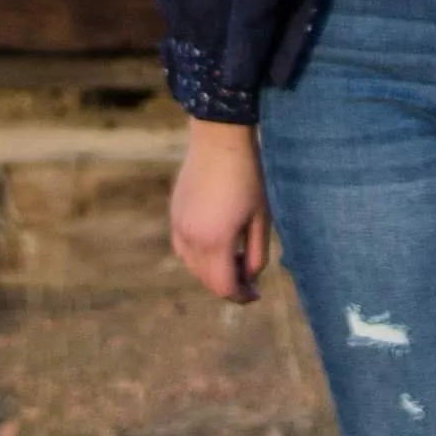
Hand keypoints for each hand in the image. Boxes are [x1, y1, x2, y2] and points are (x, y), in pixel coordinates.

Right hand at [171, 118, 272, 302]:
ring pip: (193, 267)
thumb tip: (249, 280)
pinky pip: (183, 249)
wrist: (219, 139)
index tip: (256, 294)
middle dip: (229, 285)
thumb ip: (256, 255)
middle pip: (208, 281)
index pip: (224, 287)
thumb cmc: (248, 178)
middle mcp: (191, 238)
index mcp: (215, 241)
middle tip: (250, 279)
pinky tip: (218, 243)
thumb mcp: (261, 219)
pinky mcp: (174, 215)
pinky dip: (199, 256)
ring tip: (236, 257)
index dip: (241, 296)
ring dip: (213, 271)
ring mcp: (178, 226)